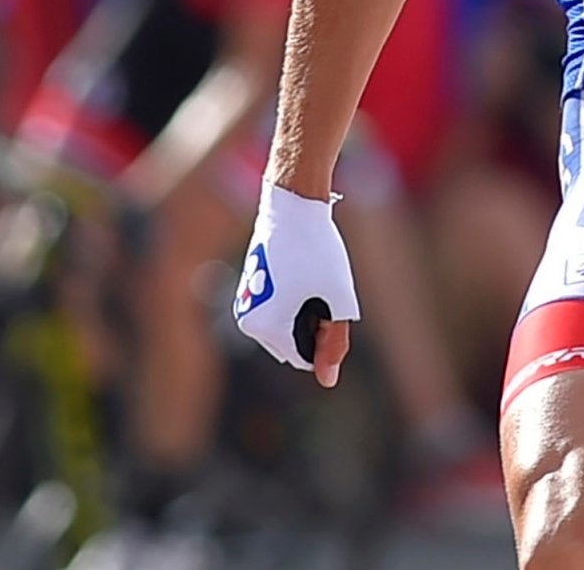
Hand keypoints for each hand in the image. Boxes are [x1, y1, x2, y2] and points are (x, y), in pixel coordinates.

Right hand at [234, 182, 359, 386]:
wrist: (292, 204)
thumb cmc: (318, 250)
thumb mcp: (338, 299)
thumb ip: (335, 343)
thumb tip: (328, 380)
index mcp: (265, 328)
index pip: (304, 357)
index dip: (327, 333)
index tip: (330, 299)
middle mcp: (246, 321)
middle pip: (293, 344)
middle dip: (313, 324)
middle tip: (322, 286)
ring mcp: (245, 304)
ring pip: (286, 327)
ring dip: (304, 312)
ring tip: (311, 277)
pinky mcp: (249, 289)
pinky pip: (276, 311)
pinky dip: (294, 300)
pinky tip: (301, 271)